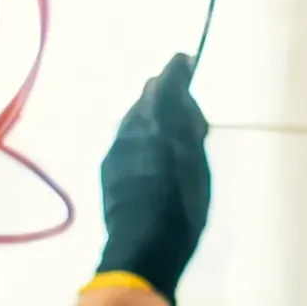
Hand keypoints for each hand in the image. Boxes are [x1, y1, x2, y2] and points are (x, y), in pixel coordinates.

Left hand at [97, 53, 210, 305]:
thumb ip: (189, 131)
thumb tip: (184, 103)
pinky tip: (151, 144)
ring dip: (150, 112)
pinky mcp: (108, 166)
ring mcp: (116, 148)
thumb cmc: (182, 210)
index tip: (185, 59)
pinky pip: (126, 136)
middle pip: (146, 99)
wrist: (142, 246)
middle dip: (163, 92)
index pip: (165, 86)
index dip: (176, 70)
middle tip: (182, 95)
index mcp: (157, 126)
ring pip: (133, 117)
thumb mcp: (197, 168)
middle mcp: (131, 131)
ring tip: (169, 120)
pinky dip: (141, 132)